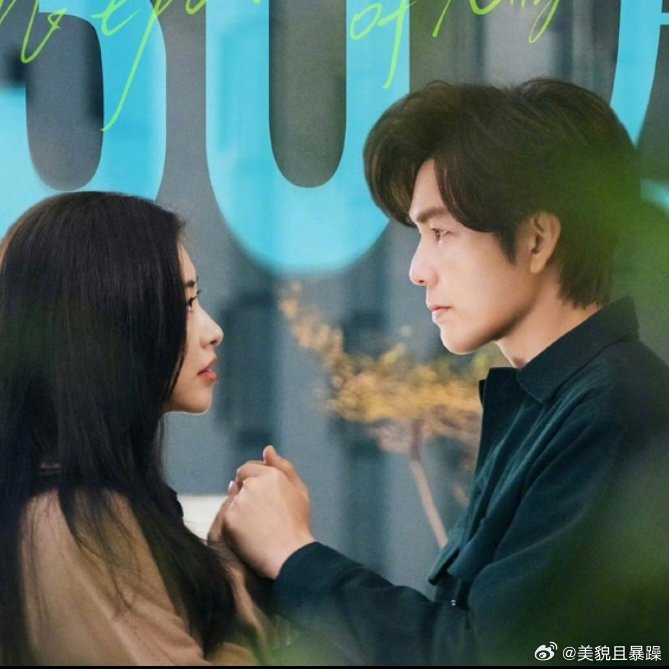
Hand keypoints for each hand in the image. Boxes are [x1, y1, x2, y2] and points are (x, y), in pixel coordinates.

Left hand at [222, 446, 314, 578]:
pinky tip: (248, 534)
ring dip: (240, 508)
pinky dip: (234, 524)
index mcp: (271, 474)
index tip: (261, 497)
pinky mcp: (229, 519)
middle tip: (260, 514)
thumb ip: (283, 466)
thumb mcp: (299, 491)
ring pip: (232, 500)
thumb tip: (267, 449)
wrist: (290, 555)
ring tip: (256, 526)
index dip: (252, 481)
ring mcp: (240, 501)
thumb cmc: (298, 524)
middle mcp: (253, 484)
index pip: (248, 469)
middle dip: (246, 493)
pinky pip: (227, 517)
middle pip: (239, 483)